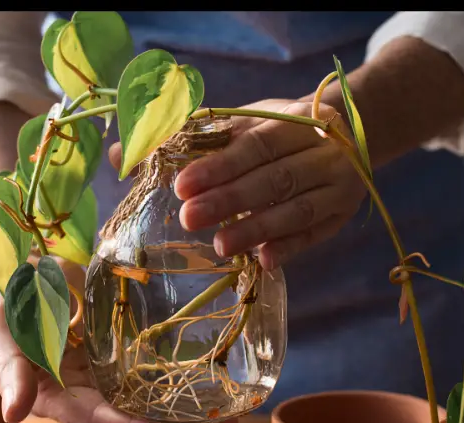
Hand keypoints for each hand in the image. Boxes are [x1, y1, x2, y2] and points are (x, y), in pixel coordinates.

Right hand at [0, 255, 237, 422]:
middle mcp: (83, 390)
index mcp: (54, 397)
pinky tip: (211, 369)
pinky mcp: (114, 344)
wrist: (10, 268)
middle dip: (179, 422)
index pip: (99, 421)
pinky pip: (148, 360)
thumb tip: (12, 415)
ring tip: (235, 409)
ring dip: (188, 401)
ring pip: (147, 391)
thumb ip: (8, 372)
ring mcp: (102, 368)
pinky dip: (177, 368)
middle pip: (134, 414)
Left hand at [109, 100, 365, 270]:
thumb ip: (183, 139)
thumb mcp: (236, 124)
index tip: (180, 185)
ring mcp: (337, 185)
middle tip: (188, 219)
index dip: (217, 166)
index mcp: (291, 121)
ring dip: (256, 229)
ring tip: (218, 246)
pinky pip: (316, 235)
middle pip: (273, 179)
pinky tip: (263, 261)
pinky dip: (290, 248)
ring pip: (297, 210)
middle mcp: (320, 151)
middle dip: (229, 201)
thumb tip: (119, 155)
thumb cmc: (273, 132)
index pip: (252, 145)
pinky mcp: (341, 214)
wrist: (344, 133)